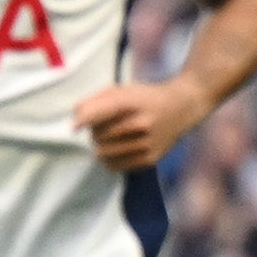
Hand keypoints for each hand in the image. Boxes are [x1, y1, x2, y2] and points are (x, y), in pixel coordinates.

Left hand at [71, 77, 207, 172]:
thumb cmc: (145, 98)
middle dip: (94, 133)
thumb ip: (95, 102)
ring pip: (104, 153)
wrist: (182, 108)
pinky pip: (115, 166)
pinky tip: (118, 149)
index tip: (74, 128)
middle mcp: (141, 123)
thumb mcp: (122, 90)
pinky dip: (110, 159)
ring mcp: (147, 143)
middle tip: (104, 127)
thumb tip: (74, 124)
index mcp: (132, 101)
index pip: (103, 111)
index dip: (85, 120)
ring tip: (111, 138)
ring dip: (101, 146)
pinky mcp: (150, 159)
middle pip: (98, 136)